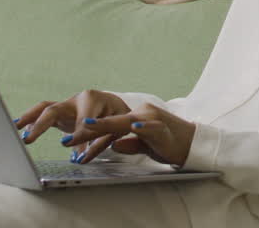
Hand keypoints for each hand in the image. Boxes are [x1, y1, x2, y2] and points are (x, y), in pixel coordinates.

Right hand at [15, 90, 130, 157]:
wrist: (118, 107)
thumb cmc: (119, 118)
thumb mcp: (117, 128)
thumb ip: (99, 142)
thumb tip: (79, 157)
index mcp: (94, 100)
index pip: (83, 121)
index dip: (79, 137)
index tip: (74, 152)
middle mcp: (77, 100)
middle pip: (55, 109)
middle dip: (41, 124)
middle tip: (28, 140)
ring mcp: (67, 105)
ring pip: (44, 108)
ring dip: (29, 119)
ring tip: (14, 129)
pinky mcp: (61, 113)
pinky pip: (43, 114)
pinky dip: (31, 120)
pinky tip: (17, 128)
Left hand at [68, 103, 197, 166]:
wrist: (192, 144)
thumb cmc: (168, 144)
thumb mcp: (144, 145)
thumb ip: (130, 143)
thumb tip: (115, 145)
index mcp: (134, 118)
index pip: (107, 125)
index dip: (87, 131)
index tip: (67, 139)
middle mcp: (140, 114)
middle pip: (110, 122)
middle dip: (86, 131)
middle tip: (66, 139)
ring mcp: (150, 119)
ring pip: (123, 123)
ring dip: (104, 126)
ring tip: (86, 128)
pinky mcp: (161, 127)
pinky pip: (148, 127)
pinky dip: (139, 126)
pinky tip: (131, 127)